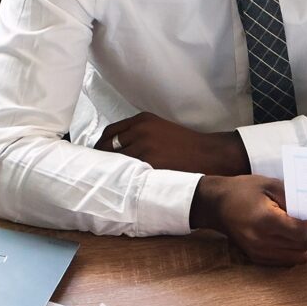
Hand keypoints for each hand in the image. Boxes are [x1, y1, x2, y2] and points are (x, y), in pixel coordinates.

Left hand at [98, 113, 249, 176]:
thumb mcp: (161, 129)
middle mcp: (140, 130)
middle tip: (98, 171)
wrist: (209, 154)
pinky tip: (121, 185)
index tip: (97, 155)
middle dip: (101, 159)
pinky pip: (129, 172)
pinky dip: (122, 178)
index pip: (110, 132)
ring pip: (116, 160)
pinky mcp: (150, 163)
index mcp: (142, 120)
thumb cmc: (186, 144)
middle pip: (108, 146)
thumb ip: (140, 133)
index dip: (100, 145)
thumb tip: (118, 147)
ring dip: (110, 171)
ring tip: (108, 181)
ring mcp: (144, 147)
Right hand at [192, 174, 306, 266]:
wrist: (215, 205)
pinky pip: (288, 260)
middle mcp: (262, 242)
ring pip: (298, 257)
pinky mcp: (258, 258)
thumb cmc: (242, 191)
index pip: (302, 232)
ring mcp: (259, 253)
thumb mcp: (269, 185)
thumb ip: (294, 196)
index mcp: (265, 222)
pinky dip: (301, 250)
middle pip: (304, 246)